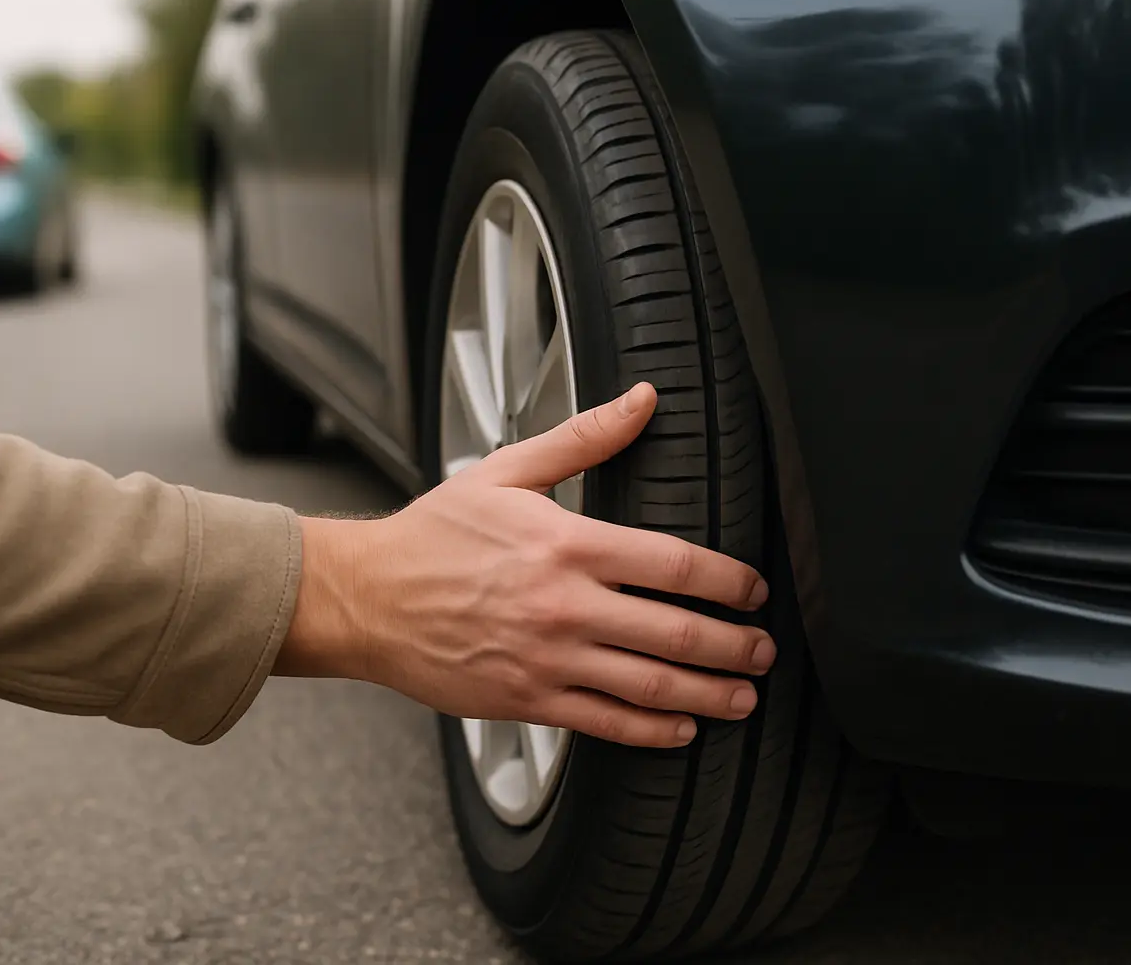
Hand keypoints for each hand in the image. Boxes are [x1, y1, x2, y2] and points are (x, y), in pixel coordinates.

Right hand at [278, 382, 776, 747]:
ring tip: (743, 696)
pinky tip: (682, 727)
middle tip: (763, 651)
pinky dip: (654, 730)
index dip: (729, 581)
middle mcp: (564, 607)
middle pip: (678, 633)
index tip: (753, 591)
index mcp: (567, 545)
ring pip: (652, 687)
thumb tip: (643, 400)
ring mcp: (547, 660)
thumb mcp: (508, 473)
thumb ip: (584, 439)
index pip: (675, 564)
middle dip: (736, 646)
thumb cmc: (432, 537)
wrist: (366, 599)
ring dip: (711, 695)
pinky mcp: (527, 701)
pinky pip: (607, 724)